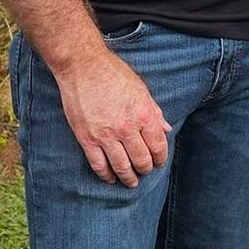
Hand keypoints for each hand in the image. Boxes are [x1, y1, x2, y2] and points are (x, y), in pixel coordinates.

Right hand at [54, 46, 170, 186]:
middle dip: (146, 169)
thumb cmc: (113, 73)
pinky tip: (110, 178)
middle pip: (141, 160)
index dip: (160, 158)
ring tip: (131, 182)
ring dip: (128, 178)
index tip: (159, 162)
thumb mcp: (141, 89)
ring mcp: (106, 135)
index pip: (158, 146)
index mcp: (143, 115)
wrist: (83, 66)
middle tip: (145, 171)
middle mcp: (127, 128)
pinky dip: (106, 175)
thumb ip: (154, 111)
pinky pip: (98, 165)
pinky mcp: (87, 138)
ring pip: (122, 167)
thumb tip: (165, 129)